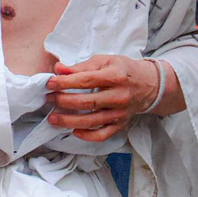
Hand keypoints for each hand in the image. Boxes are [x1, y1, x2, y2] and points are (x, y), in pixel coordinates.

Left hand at [45, 55, 164, 141]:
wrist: (148, 85)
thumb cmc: (123, 70)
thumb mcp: (104, 61)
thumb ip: (80, 66)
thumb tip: (59, 70)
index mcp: (115, 76)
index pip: (86, 80)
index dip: (65, 82)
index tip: (50, 83)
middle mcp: (119, 96)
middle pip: (87, 102)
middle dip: (64, 101)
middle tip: (49, 99)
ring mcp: (120, 113)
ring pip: (92, 121)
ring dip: (69, 121)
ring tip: (53, 118)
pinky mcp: (121, 124)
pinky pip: (103, 134)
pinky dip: (87, 136)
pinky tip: (74, 131)